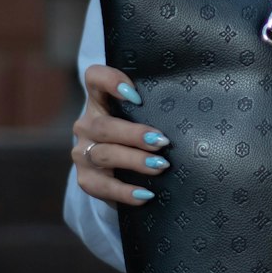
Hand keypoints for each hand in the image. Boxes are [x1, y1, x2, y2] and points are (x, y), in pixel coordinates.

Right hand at [71, 64, 168, 205]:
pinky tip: (144, 195)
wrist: (119, 171)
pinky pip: (102, 187)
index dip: (110, 81)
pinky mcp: (85, 179)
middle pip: (103, 126)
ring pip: (104, 155)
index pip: (94, 78)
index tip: (136, 95)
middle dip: (134, 134)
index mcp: (99, 101)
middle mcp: (86, 125)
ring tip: (159, 166)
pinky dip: (124, 191)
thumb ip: (152, 110)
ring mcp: (82, 152)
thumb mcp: (140, 118)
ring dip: (134, 161)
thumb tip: (189, 111)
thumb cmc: (137, 135)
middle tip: (161, 141)